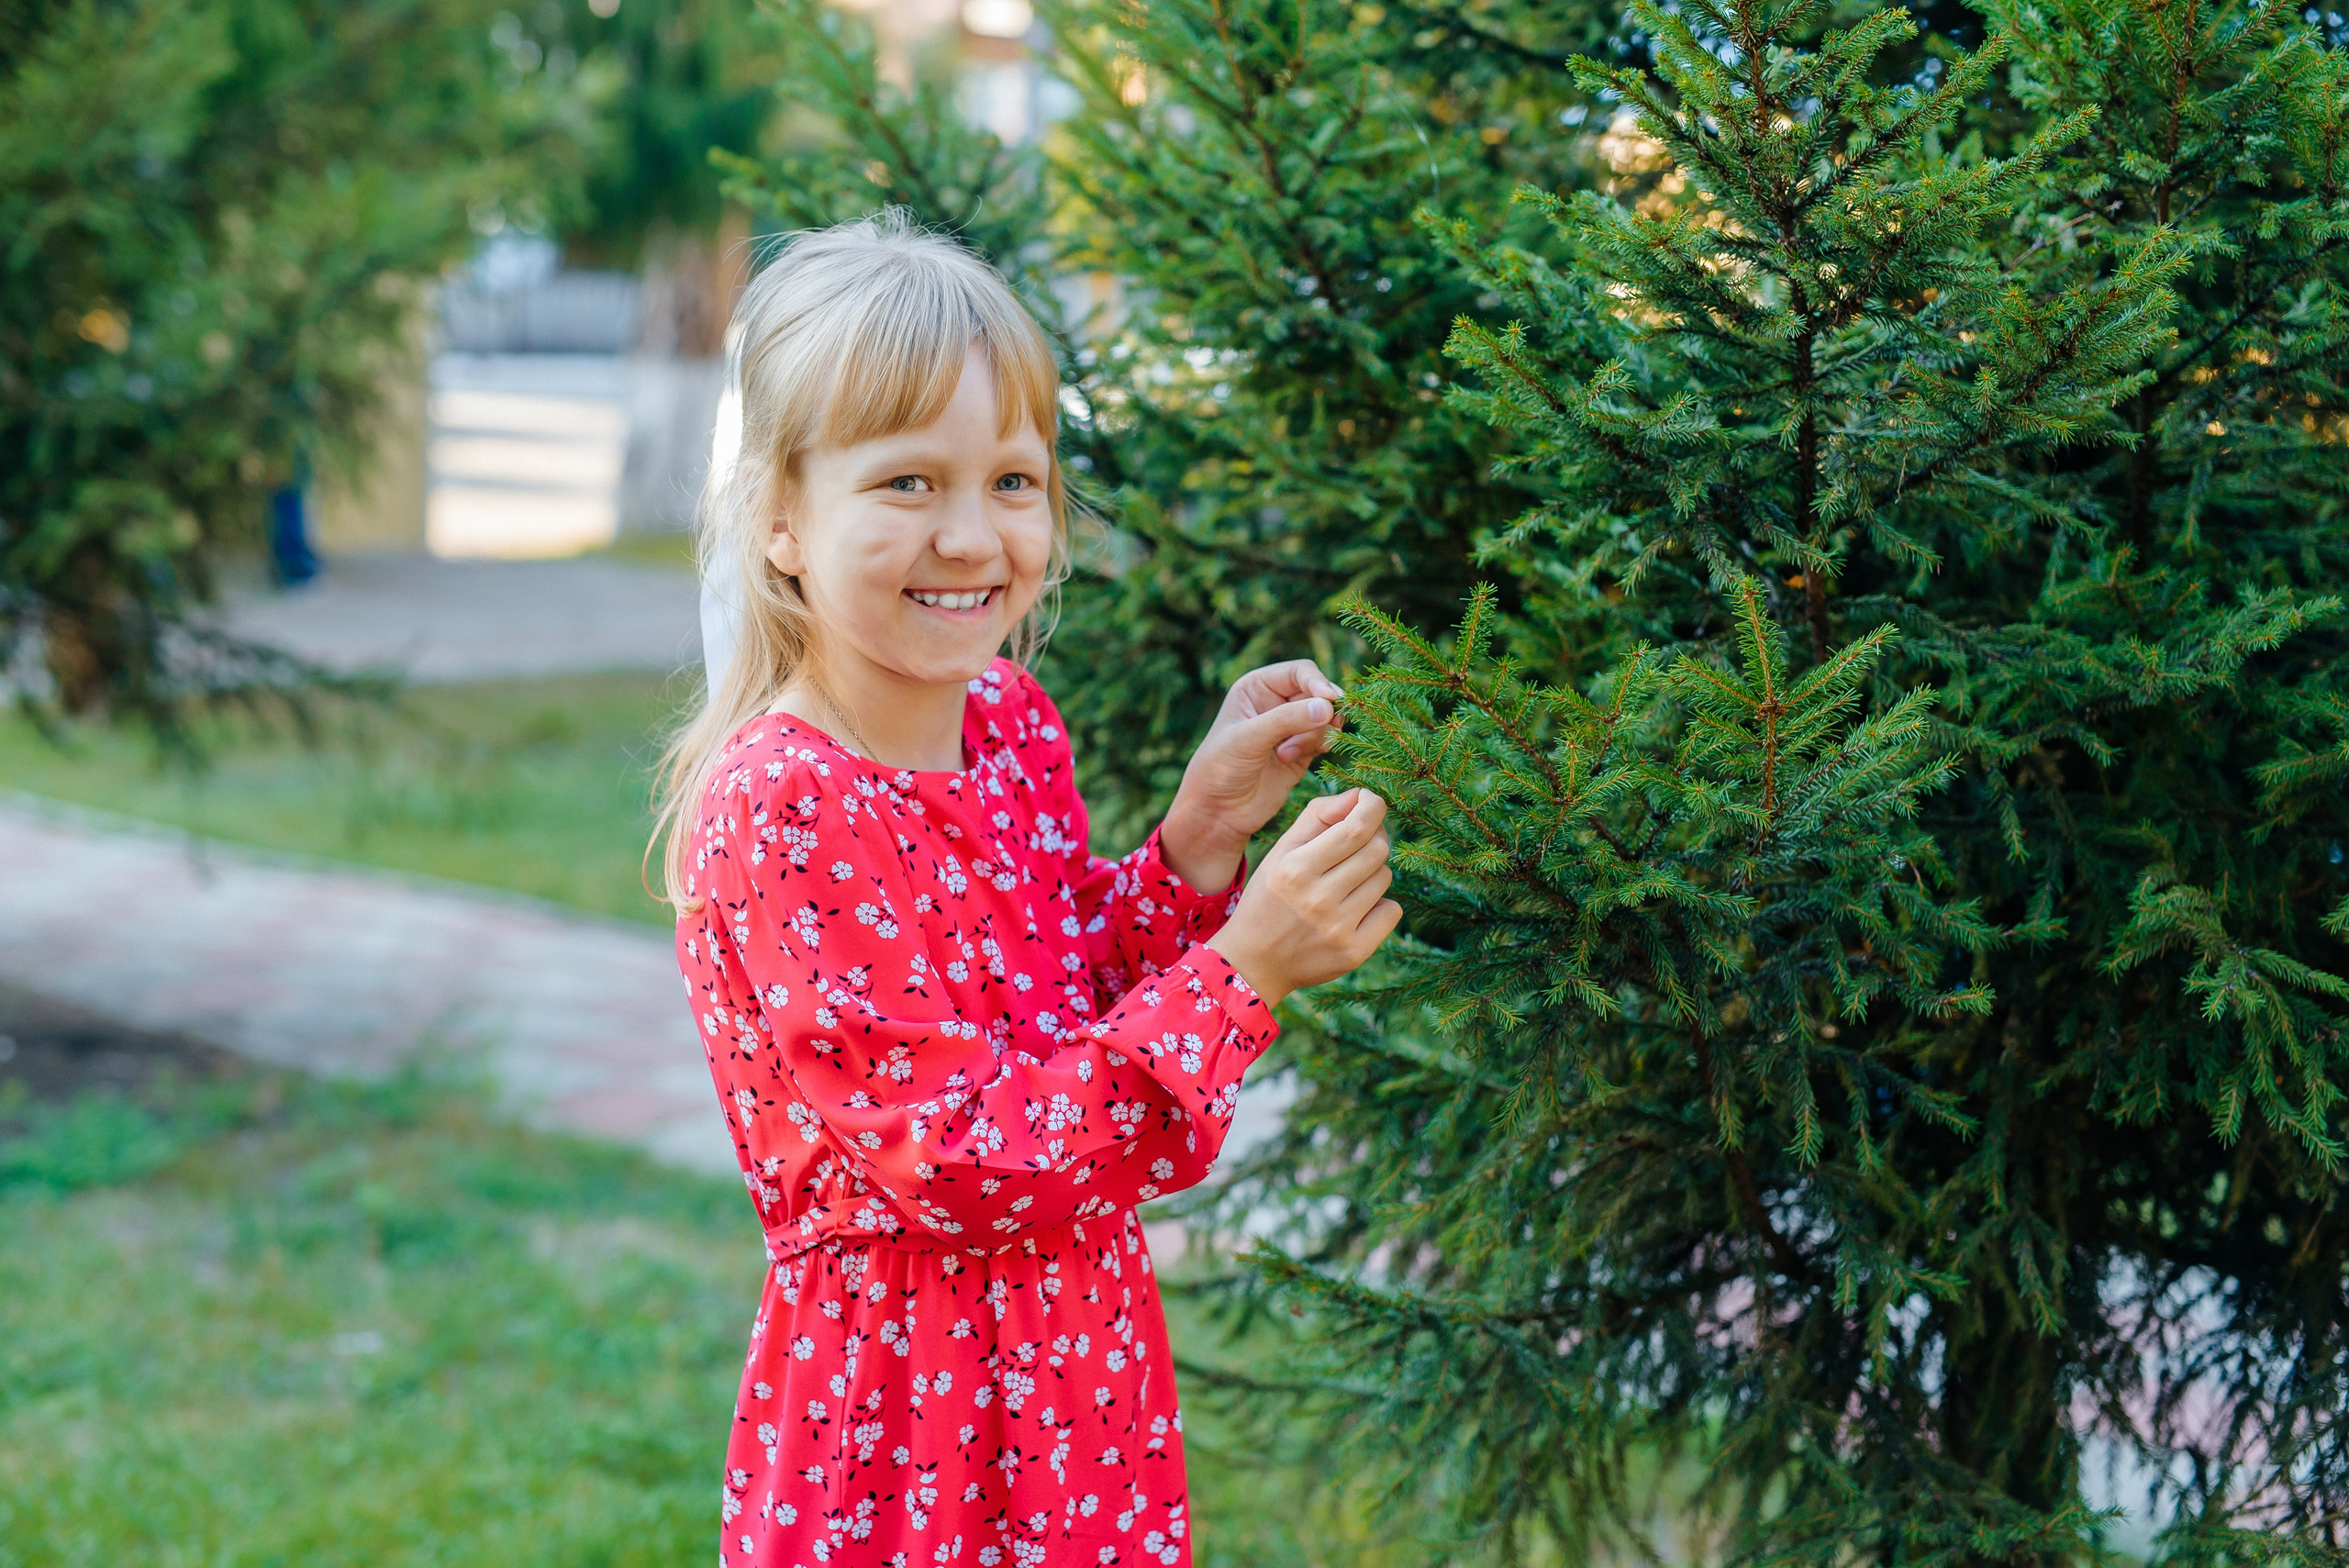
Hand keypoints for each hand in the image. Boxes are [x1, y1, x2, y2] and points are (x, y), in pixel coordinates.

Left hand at [1159, 659, 1345, 891]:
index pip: (1299, 672)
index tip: (1331, 700)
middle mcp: (1276, 702)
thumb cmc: (1220, 768)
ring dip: (1314, 735)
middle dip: (1321, 712)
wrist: (1219, 811)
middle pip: (1319, 693)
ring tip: (1285, 755)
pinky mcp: (1302, 750)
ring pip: (1326, 718)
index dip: (1318, 682)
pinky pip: (1325, 739)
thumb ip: (1286, 720)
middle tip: (1323, 729)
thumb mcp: (1248, 739)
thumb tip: (1327, 706)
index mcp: (1257, 687)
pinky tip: (1289, 761)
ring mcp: (1291, 727)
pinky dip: (1318, 747)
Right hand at [1206, 789, 1400, 1008]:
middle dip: (1374, 839)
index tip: (1371, 803)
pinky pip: (1392, 911)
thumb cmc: (1270, 897)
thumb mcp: (1281, 852)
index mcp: (1296, 868)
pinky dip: (1380, 905)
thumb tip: (1360, 797)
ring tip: (1346, 884)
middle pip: (1377, 850)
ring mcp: (1338, 928)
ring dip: (1372, 873)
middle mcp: (1318, 898)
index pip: (1356, 828)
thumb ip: (1318, 817)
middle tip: (1359, 844)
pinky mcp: (1354, 951)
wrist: (1254, 961)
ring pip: (1384, 878)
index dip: (1373, 808)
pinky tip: (1355, 910)